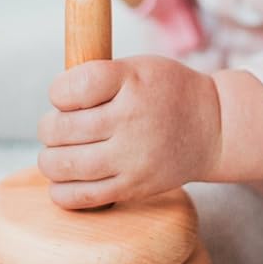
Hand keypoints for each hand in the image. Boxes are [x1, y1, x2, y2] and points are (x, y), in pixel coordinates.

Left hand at [37, 56, 220, 208]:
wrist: (213, 128)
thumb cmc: (166, 93)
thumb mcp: (137, 67)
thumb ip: (96, 77)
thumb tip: (50, 100)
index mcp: (131, 81)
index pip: (72, 87)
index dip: (58, 92)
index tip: (64, 96)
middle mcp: (131, 120)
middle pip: (60, 128)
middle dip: (48, 127)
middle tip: (56, 127)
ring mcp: (132, 158)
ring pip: (64, 165)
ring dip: (50, 160)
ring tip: (58, 154)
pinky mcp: (132, 187)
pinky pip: (81, 196)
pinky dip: (61, 191)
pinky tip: (64, 180)